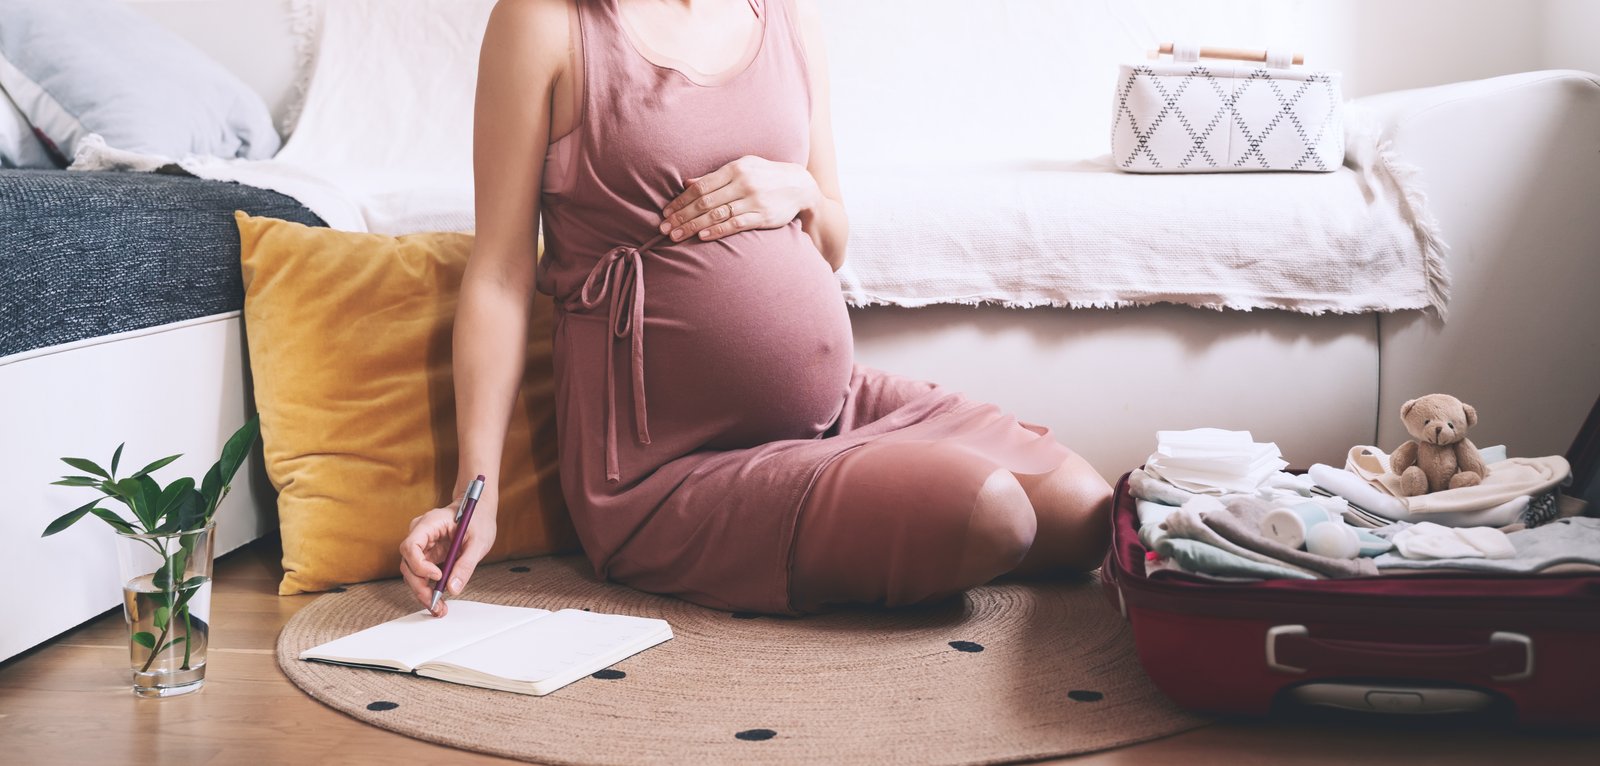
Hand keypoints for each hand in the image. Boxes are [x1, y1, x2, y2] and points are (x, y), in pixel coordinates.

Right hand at [398, 501, 497, 616]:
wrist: (479, 510)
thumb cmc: (478, 518)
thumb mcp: (479, 541)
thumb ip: (466, 564)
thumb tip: (453, 588)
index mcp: (430, 523)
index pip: (411, 546)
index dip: (420, 565)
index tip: (438, 576)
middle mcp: (420, 534)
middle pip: (408, 564)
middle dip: (419, 586)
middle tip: (435, 603)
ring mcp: (422, 545)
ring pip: (412, 573)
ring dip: (422, 592)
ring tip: (439, 607)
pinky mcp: (427, 556)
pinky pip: (421, 574)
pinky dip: (428, 589)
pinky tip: (437, 601)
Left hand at [659, 155, 820, 242]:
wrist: (800, 185)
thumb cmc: (766, 175)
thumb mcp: (743, 167)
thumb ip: (715, 177)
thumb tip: (686, 183)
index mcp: (735, 169)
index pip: (701, 186)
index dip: (681, 200)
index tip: (666, 212)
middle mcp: (742, 183)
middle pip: (705, 202)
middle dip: (682, 216)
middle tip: (665, 228)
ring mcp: (753, 200)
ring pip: (716, 214)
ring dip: (693, 226)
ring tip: (676, 236)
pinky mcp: (762, 216)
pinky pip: (735, 224)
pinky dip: (717, 231)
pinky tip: (702, 237)